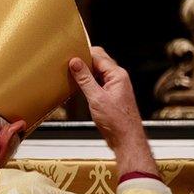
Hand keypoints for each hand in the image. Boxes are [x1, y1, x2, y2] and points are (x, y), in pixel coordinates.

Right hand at [69, 47, 157, 176]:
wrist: (126, 139)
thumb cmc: (117, 122)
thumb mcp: (96, 98)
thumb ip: (85, 79)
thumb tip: (76, 62)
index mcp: (117, 75)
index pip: (98, 55)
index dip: (83, 53)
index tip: (69, 55)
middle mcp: (118, 79)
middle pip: (98, 61)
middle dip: (83, 61)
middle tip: (67, 63)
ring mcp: (115, 87)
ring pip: (97, 72)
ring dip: (84, 72)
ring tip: (70, 74)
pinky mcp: (110, 96)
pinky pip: (97, 82)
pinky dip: (87, 82)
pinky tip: (78, 87)